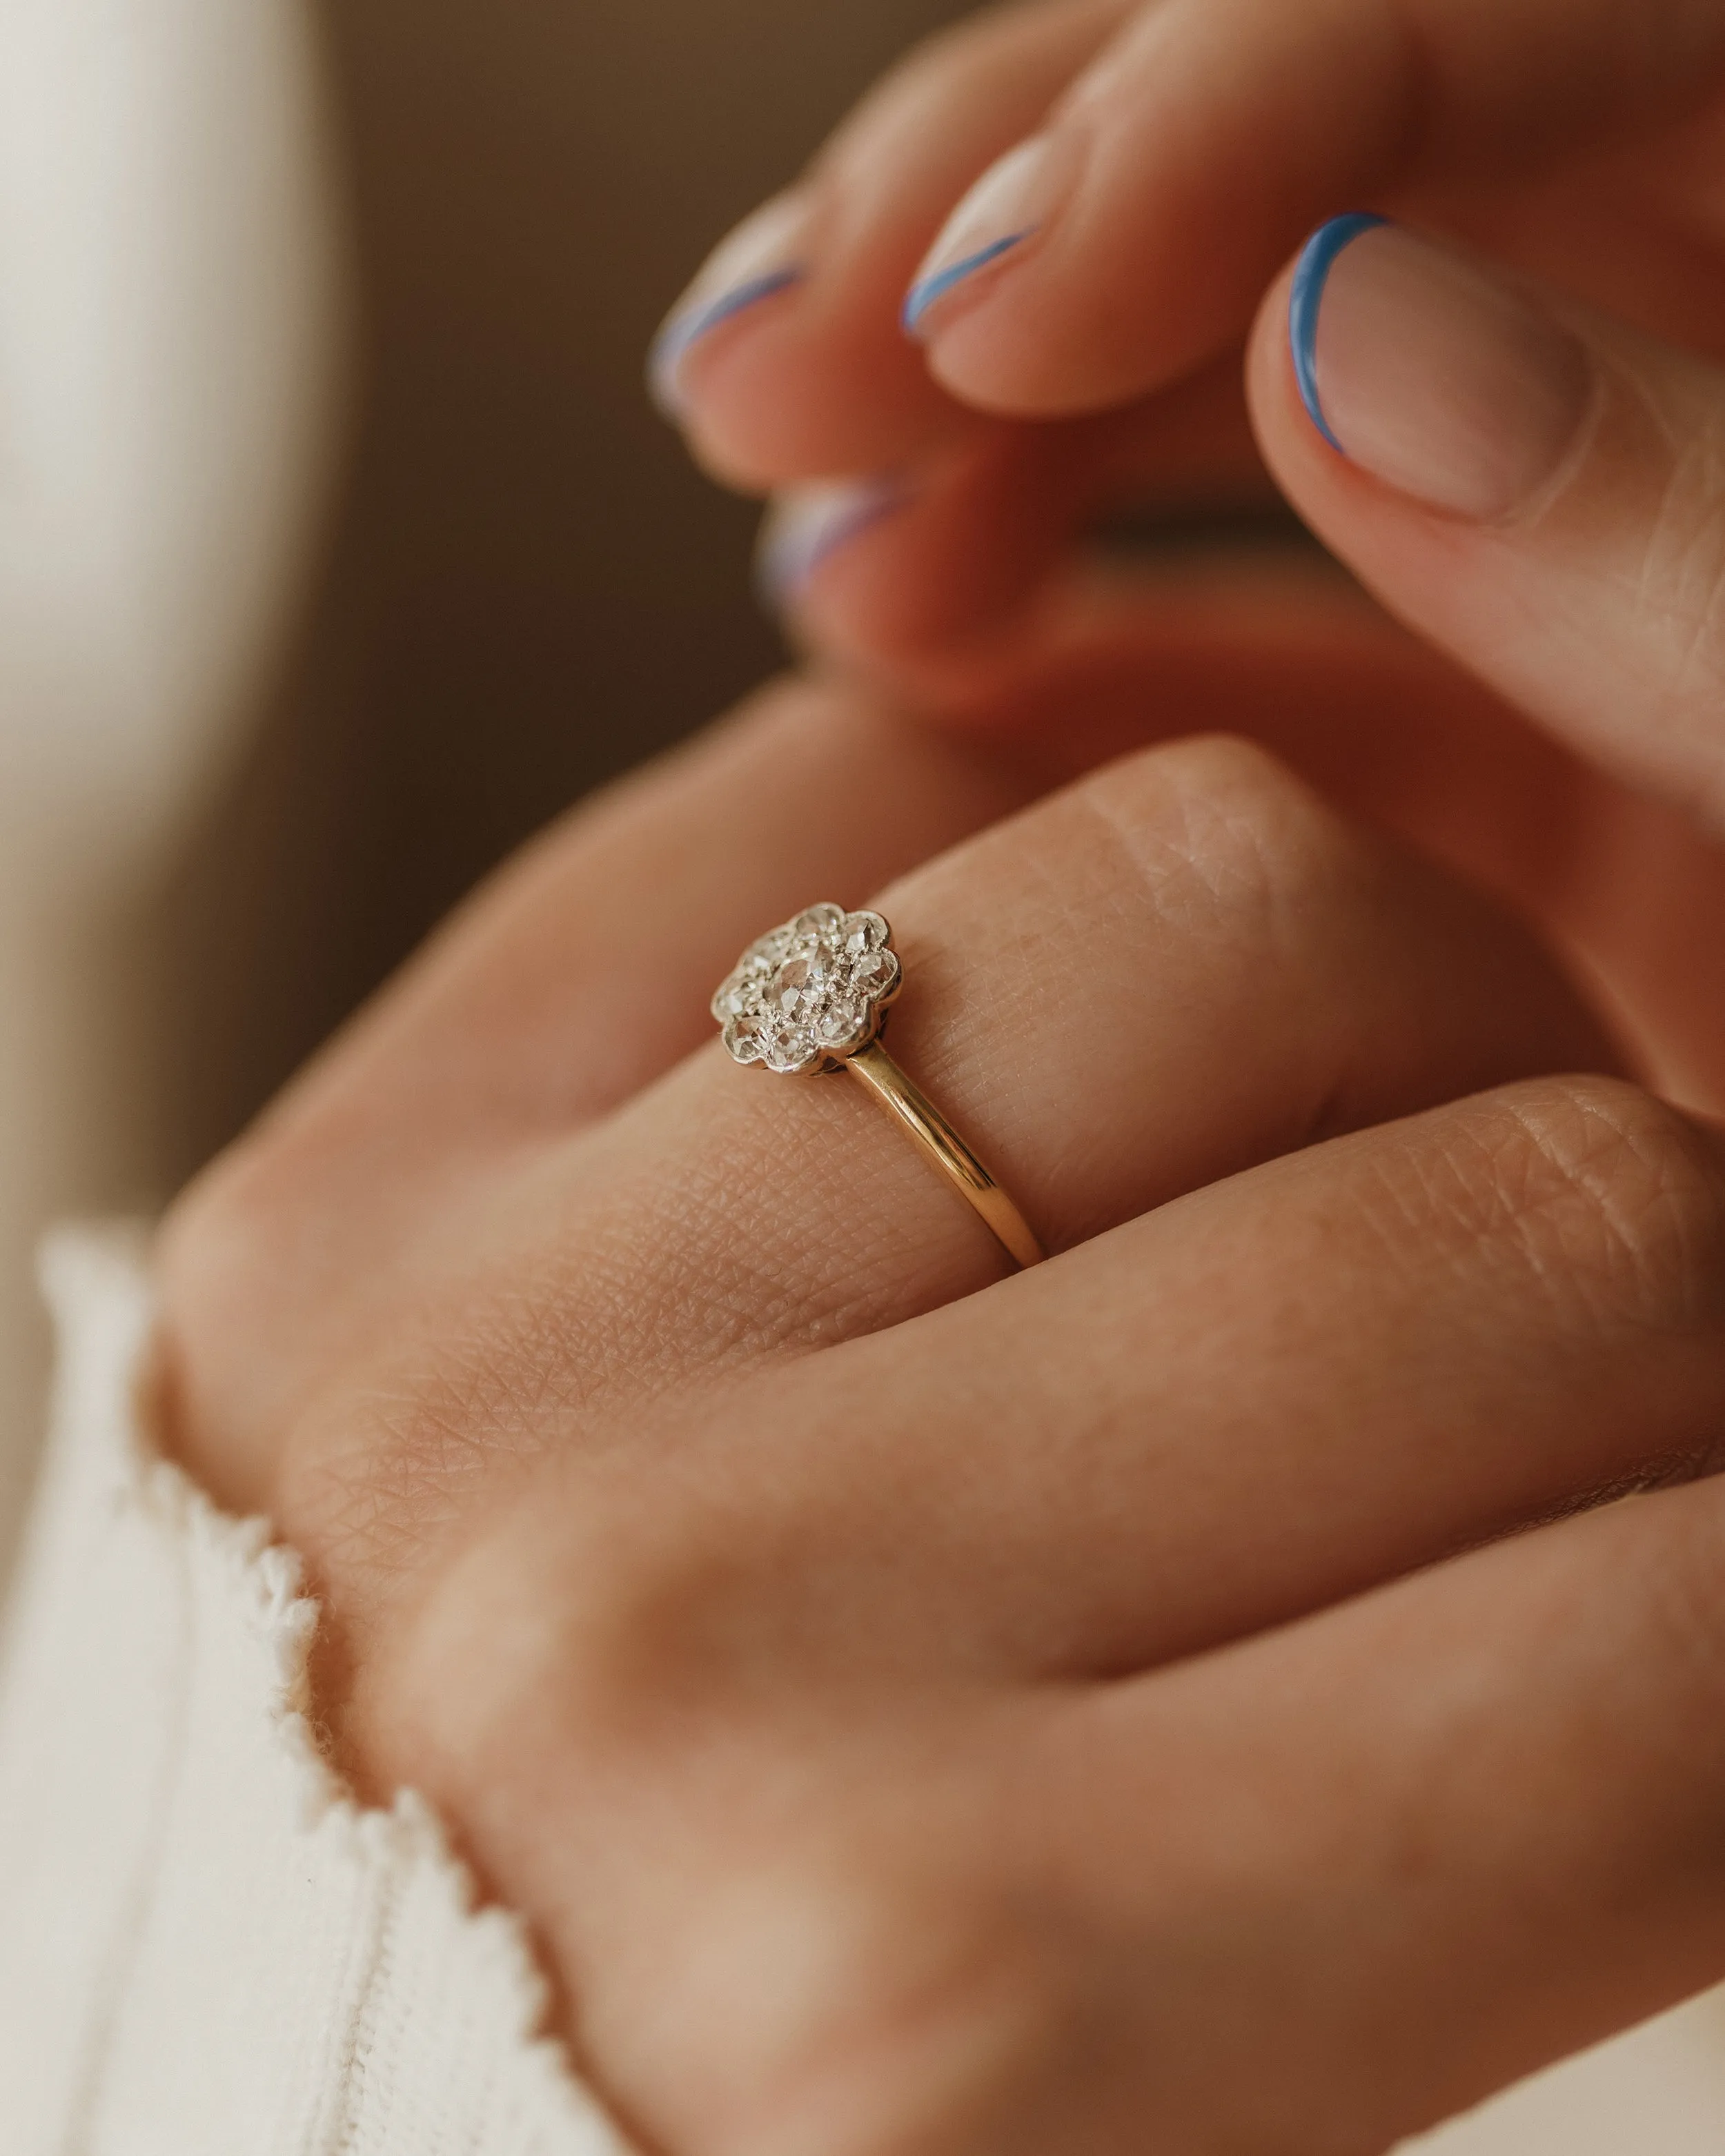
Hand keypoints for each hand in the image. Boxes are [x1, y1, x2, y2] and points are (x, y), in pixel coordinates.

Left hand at [157, 672, 1724, 2155]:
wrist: (330, 2120)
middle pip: (1523, 1219)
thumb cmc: (801, 2109)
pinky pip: (858, 801)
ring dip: (1410, 1022)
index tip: (1718, 1532)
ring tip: (1346, 1181)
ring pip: (1234, 901)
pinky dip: (1047, 887)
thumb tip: (1718, 1485)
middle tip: (1599, 1370)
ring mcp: (479, 1347)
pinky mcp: (359, 1161)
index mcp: (947, 2012)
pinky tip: (1071, 1072)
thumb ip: (1531, 1788)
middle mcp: (677, 1635)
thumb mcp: (1201, 2074)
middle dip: (1669, 1283)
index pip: (1693, 1629)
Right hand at [653, 0, 1724, 1127]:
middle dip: (1014, 228)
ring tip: (826, 550)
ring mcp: (1594, 554)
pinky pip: (1243, 622)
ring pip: (1232, 377)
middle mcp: (1707, 368)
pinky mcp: (1497, 739)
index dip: (1229, 105)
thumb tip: (1354, 333)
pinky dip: (1059, 634)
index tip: (993, 293)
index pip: (1533, 18)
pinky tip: (901, 668)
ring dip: (991, 430)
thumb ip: (1709, 549)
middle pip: (1321, 152)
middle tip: (791, 362)